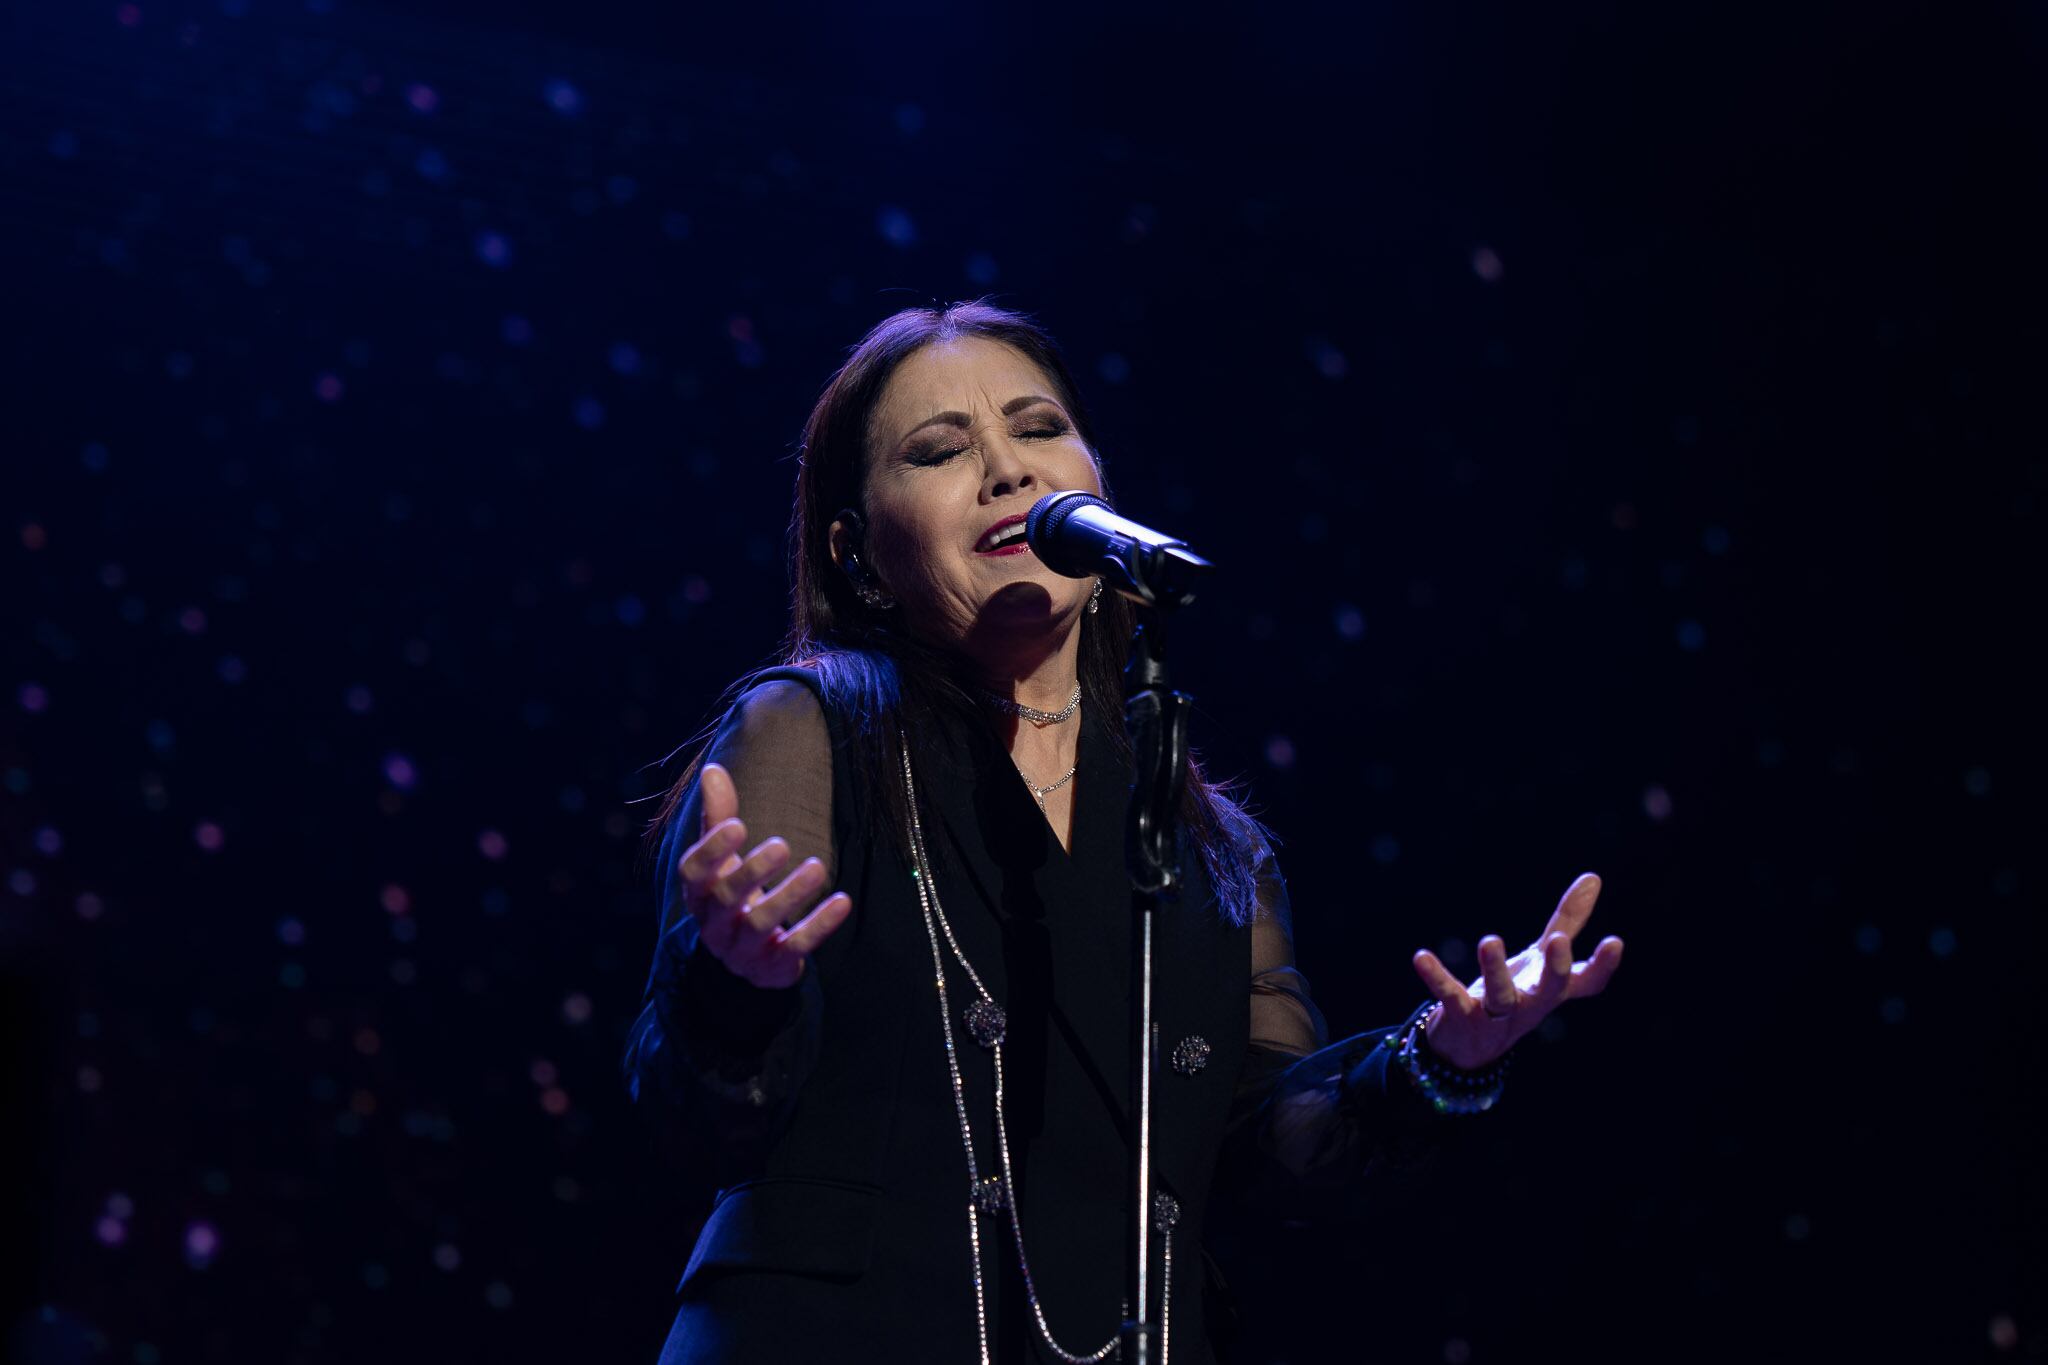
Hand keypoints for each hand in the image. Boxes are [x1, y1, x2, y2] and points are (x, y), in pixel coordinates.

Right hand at [676, 762, 852, 989]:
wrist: (746, 957)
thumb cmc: (733, 893)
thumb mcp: (723, 859)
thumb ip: (718, 816)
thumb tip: (713, 769)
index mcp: (699, 893)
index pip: (693, 873)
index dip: (712, 850)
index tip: (738, 825)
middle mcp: (714, 924)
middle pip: (726, 899)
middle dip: (753, 872)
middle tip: (782, 844)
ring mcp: (742, 949)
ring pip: (760, 924)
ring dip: (790, 895)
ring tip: (818, 866)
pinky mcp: (772, 966)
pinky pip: (795, 947)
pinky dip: (819, 926)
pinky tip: (842, 902)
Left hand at [1408, 872, 1624, 1069]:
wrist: (1470, 1047)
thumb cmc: (1516, 992)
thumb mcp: (1541, 958)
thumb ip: (1568, 921)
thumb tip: (1594, 877)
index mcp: (1550, 989)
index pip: (1587, 984)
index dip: (1603, 967)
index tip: (1614, 940)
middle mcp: (1530, 1004)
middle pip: (1550, 992)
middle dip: (1556, 969)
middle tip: (1559, 942)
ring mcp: (1496, 1015)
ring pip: (1500, 995)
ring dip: (1495, 969)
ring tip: (1490, 941)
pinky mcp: (1461, 1017)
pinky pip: (1449, 996)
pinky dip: (1436, 977)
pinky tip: (1421, 956)